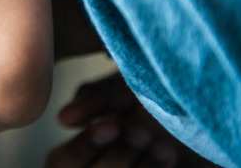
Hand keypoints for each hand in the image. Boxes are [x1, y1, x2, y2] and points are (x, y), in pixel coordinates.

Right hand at [44, 72, 216, 167]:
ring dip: (142, 167)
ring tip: (162, 145)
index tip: (110, 126)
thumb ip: (95, 100)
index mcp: (73, 155)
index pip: (63, 161)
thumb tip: (64, 118)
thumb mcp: (121, 90)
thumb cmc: (148, 96)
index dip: (85, 146)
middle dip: (118, 156)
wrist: (188, 115)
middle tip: (140, 132)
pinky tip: (166, 152)